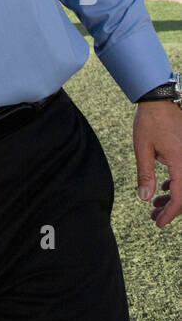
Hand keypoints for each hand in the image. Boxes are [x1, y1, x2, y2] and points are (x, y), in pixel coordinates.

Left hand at [133, 100, 181, 226]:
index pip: (180, 197)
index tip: (158, 223)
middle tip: (154, 217)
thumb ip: (145, 174)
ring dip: (172, 197)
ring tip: (155, 205)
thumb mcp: (143, 148)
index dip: (170, 214)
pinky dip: (176, 184)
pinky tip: (162, 188)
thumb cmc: (150, 121)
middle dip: (171, 209)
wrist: (160, 98)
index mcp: (181, 162)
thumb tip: (145, 199)